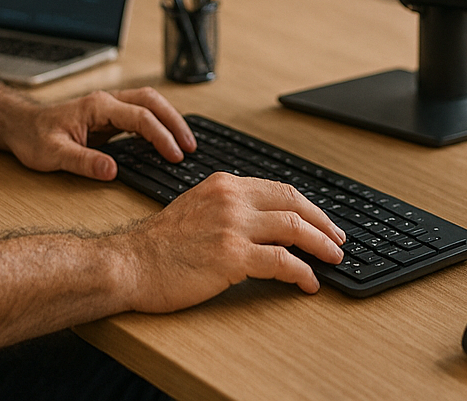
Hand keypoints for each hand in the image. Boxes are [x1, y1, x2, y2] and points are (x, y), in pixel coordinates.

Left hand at [4, 88, 196, 178]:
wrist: (20, 126)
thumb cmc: (33, 137)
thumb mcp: (53, 154)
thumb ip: (84, 162)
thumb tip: (112, 171)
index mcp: (97, 107)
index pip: (140, 116)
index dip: (161, 136)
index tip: (175, 155)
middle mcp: (107, 102)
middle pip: (153, 101)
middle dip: (175, 122)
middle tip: (191, 147)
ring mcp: (109, 107)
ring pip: (150, 103)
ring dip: (171, 120)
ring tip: (186, 143)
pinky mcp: (110, 117)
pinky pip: (142, 114)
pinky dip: (159, 124)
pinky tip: (166, 140)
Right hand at [112, 172, 346, 310]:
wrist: (129, 264)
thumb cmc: (158, 245)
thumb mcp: (196, 207)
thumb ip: (228, 208)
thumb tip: (265, 224)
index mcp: (224, 184)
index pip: (279, 189)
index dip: (307, 207)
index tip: (321, 221)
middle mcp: (231, 199)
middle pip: (293, 204)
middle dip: (322, 222)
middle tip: (337, 239)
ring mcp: (232, 226)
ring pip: (294, 229)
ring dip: (320, 244)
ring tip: (332, 258)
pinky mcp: (232, 256)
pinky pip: (282, 262)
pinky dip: (302, 272)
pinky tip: (308, 282)